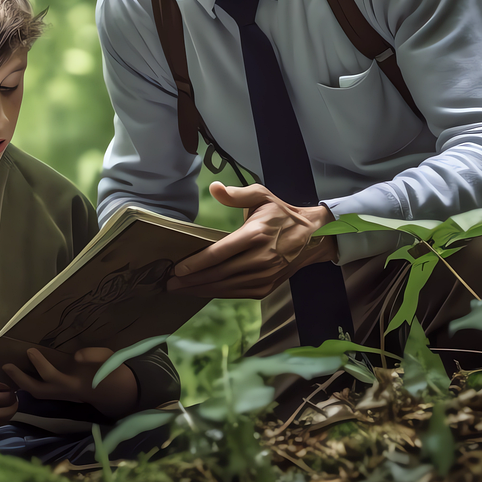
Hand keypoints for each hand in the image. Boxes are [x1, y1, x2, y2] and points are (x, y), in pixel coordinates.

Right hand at [0, 372, 18, 429]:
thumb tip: (3, 384)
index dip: (8, 385)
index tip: (11, 385)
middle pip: (2, 399)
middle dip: (12, 397)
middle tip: (14, 395)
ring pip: (1, 414)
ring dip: (11, 409)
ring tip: (12, 405)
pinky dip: (2, 419)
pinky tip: (3, 414)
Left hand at [2, 347, 138, 419]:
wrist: (123, 391)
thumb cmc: (115, 373)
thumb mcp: (110, 359)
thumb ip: (94, 356)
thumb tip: (76, 356)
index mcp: (78, 385)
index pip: (54, 378)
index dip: (40, 366)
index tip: (30, 351)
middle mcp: (68, 393)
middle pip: (39, 391)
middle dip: (22, 379)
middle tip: (6, 366)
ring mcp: (65, 395)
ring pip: (40, 393)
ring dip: (23, 383)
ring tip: (9, 370)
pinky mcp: (64, 393)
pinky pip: (44, 390)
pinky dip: (31, 383)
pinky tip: (22, 374)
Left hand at [165, 182, 337, 298]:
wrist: (312, 237)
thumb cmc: (282, 214)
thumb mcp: (262, 196)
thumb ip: (237, 194)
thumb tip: (215, 187)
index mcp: (255, 235)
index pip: (220, 253)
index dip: (197, 263)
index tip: (178, 268)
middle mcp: (260, 259)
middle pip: (219, 274)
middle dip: (191, 281)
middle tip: (169, 283)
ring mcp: (264, 276)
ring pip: (226, 287)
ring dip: (201, 290)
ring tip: (180, 290)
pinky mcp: (266, 287)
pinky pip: (236, 293)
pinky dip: (218, 293)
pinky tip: (202, 291)